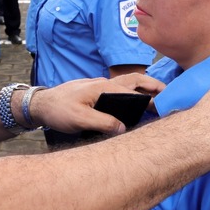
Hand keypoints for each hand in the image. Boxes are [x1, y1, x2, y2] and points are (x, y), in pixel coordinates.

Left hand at [29, 75, 163, 134]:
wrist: (40, 104)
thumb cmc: (58, 109)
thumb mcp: (79, 119)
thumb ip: (102, 122)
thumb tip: (123, 128)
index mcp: (103, 87)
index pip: (133, 88)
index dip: (151, 94)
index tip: (166, 102)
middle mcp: (104, 84)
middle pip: (134, 81)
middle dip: (152, 86)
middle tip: (169, 95)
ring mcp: (100, 87)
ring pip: (126, 85)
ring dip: (143, 90)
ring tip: (156, 102)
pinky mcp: (95, 93)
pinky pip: (119, 91)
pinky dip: (131, 95)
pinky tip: (134, 106)